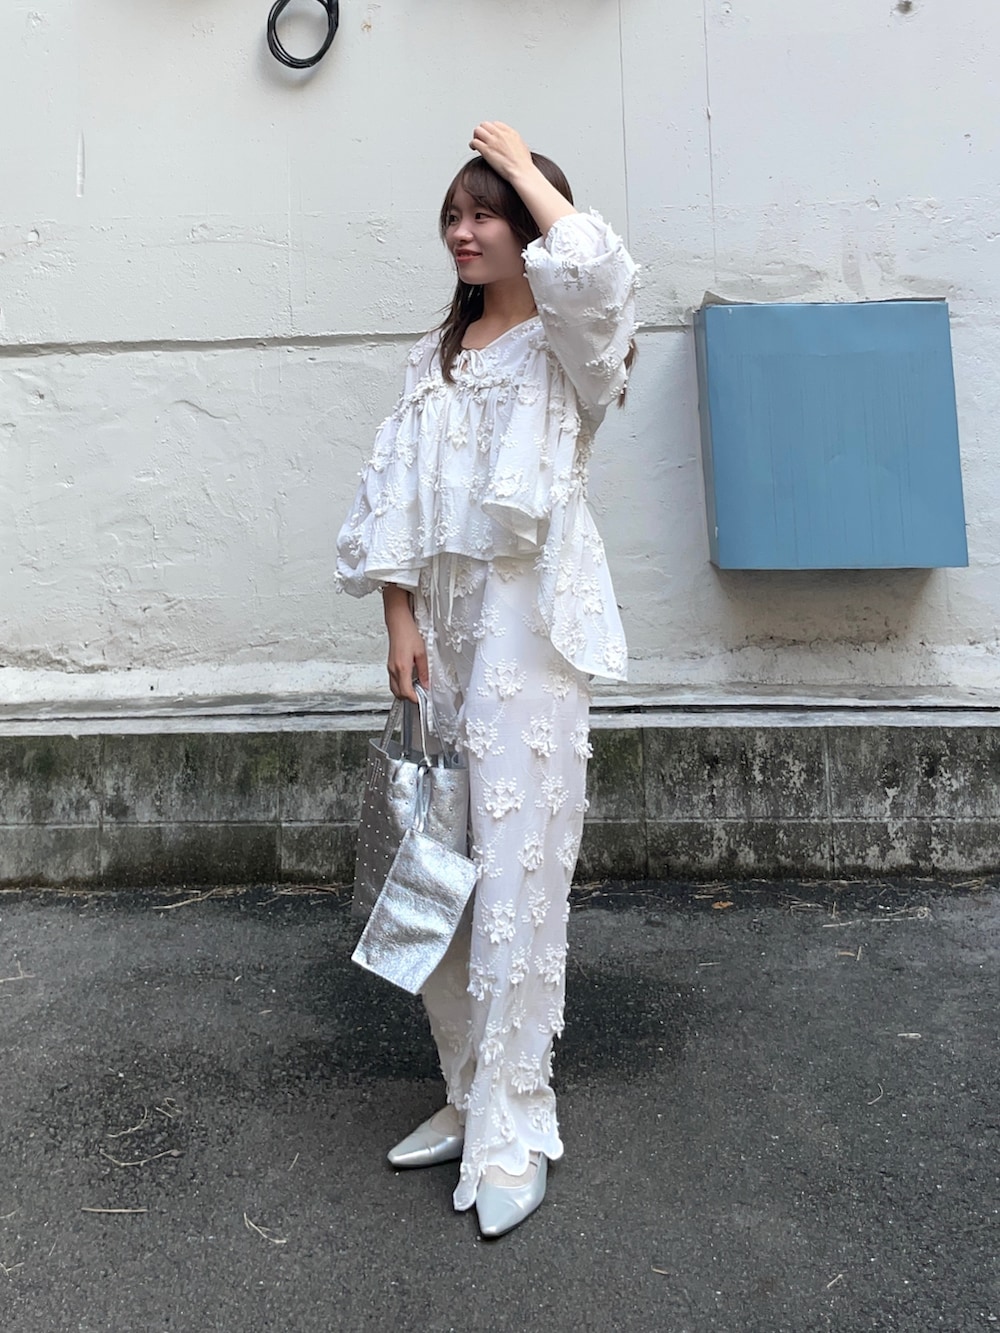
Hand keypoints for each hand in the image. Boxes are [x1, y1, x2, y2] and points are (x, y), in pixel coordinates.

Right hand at [383, 588, 428, 702]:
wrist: (398, 624)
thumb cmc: (408, 634)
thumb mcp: (422, 653)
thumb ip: (424, 671)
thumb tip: (426, 684)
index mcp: (402, 668)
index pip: (406, 692)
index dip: (415, 699)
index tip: (423, 700)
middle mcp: (393, 670)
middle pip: (398, 693)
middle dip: (409, 698)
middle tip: (421, 695)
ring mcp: (390, 668)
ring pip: (395, 688)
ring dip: (404, 692)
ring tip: (417, 689)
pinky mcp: (390, 665)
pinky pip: (394, 681)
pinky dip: (401, 685)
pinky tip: (411, 680)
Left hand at [469, 121, 533, 183]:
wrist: (522, 171)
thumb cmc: (523, 164)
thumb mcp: (522, 146)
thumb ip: (514, 142)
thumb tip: (511, 143)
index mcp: (510, 132)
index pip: (496, 124)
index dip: (491, 130)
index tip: (490, 136)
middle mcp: (501, 134)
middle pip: (485, 125)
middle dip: (482, 131)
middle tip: (481, 139)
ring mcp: (493, 141)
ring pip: (478, 130)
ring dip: (475, 136)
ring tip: (476, 144)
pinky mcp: (487, 150)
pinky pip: (474, 142)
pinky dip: (472, 144)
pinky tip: (473, 149)